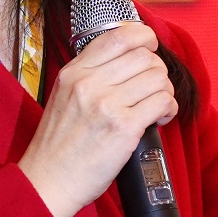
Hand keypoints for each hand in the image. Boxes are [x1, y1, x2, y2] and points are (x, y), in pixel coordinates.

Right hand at [17, 20, 176, 216]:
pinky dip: (169, 109)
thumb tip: (127, 61)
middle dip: (157, 71)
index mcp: (73, 72)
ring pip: (157, 77)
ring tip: (157, 106)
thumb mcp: (63, 97)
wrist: (48, 180)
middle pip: (144, 57)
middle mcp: (89, 83)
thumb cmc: (58, 145)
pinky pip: (163, 102)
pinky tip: (161, 119)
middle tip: (153, 89)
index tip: (150, 45)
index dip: (143, 36)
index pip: (117, 36)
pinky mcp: (123, 127)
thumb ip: (89, 76)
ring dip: (165, 91)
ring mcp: (106, 104)